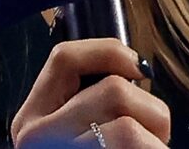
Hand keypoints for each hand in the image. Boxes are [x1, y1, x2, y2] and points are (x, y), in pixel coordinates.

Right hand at [9, 38, 168, 148]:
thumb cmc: (95, 148)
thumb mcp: (77, 130)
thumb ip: (93, 102)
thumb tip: (136, 72)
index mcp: (32, 118)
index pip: (63, 57)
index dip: (108, 50)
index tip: (138, 66)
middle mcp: (36, 136)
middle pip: (112, 91)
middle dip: (151, 110)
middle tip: (157, 132)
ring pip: (128, 126)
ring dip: (156, 136)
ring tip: (152, 148)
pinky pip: (136, 144)